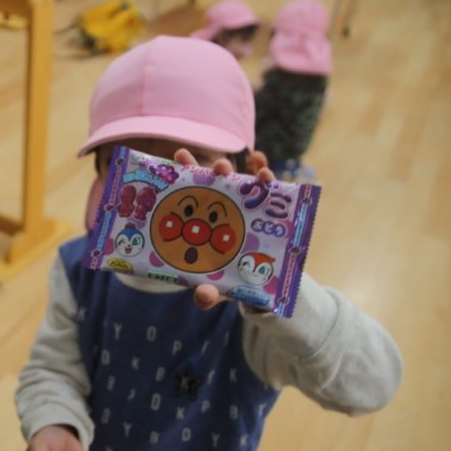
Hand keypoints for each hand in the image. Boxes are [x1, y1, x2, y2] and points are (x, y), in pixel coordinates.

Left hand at [173, 147, 275, 310]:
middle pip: (216, 183)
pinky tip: (268, 170)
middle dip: (217, 169)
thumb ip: (208, 293)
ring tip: (253, 171)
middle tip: (219, 165)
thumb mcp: (217, 288)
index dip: (185, 172)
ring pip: (244, 184)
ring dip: (247, 174)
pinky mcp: (266, 213)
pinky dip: (267, 178)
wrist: (259, 283)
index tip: (180, 154)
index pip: (191, 193)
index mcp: (201, 222)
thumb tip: (203, 297)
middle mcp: (221, 209)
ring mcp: (244, 208)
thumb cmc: (228, 282)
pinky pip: (269, 192)